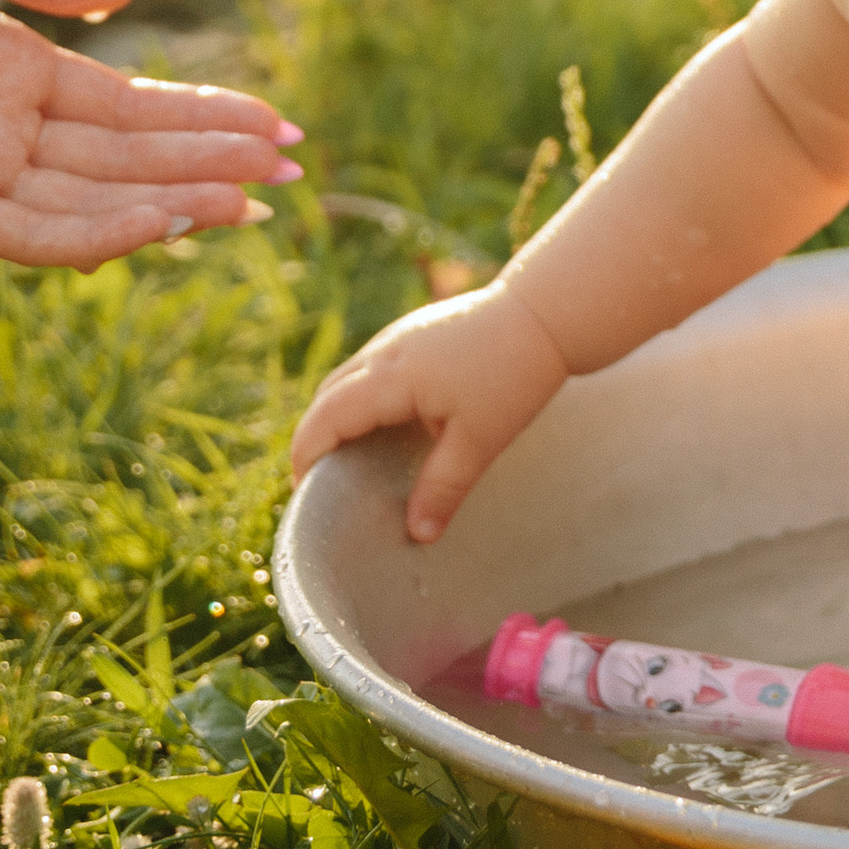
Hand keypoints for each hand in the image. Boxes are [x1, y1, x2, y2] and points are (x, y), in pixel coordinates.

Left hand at [0, 0, 298, 267]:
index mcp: (10, 67)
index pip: (127, 104)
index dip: (202, 115)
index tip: (276, 125)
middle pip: (126, 157)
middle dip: (210, 163)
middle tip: (292, 170)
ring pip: (92, 199)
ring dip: (172, 202)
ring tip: (248, 200)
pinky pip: (25, 233)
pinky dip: (95, 234)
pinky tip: (161, 221)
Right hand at [290, 278, 571, 539]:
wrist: (545, 313)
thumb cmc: (514, 374)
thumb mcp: (480, 440)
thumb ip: (444, 487)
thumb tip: (418, 535)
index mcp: (391, 376)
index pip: (326, 417)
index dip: (307, 455)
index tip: (303, 493)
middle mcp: (384, 351)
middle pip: (327, 396)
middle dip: (315, 438)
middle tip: (321, 485)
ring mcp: (398, 337)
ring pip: (347, 379)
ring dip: (337, 417)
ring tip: (348, 461)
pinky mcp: (414, 333)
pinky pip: (370, 369)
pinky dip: (361, 400)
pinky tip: (384, 428)